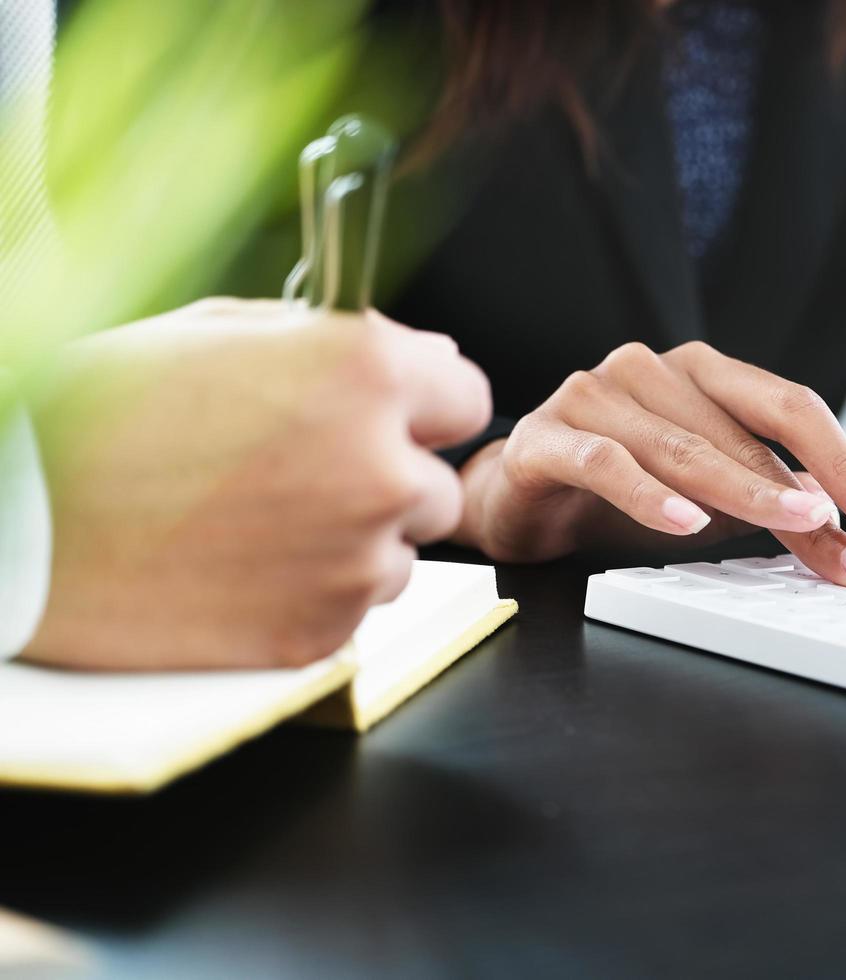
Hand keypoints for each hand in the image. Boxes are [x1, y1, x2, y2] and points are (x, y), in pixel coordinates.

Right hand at [23, 298, 490, 670]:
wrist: (12, 514)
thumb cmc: (100, 410)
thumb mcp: (221, 330)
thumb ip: (338, 344)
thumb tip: (413, 359)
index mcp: (366, 373)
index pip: (466, 395)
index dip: (422, 406)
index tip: (390, 416)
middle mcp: (381, 468)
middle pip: (437, 483)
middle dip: (387, 477)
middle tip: (300, 475)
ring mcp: (356, 558)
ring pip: (401, 551)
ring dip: (354, 540)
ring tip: (255, 523)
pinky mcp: (320, 630)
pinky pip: (354, 606)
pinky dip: (314, 591)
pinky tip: (241, 567)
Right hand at [456, 341, 845, 587]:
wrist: (519, 499)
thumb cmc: (620, 494)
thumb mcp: (712, 505)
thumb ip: (775, 512)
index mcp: (702, 374)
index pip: (787, 406)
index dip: (842, 458)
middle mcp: (651, 370)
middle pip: (742, 433)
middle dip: (801, 495)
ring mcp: (594, 394)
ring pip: (681, 447)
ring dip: (742, 493)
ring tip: (792, 528)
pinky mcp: (545, 436)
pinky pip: (605, 461)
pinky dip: (647, 494)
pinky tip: (684, 524)